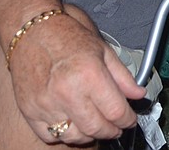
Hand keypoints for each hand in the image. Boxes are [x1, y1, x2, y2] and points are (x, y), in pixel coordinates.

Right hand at [9, 6, 145, 143]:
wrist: (31, 31)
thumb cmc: (67, 36)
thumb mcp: (103, 50)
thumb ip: (123, 76)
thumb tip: (139, 94)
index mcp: (89, 75)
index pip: (116, 111)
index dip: (127, 120)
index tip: (130, 120)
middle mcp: (67, 92)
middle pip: (96, 128)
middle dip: (111, 131)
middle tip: (116, 127)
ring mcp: (46, 104)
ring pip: (73, 136)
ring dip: (89, 135)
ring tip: (95, 125)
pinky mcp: (29, 110)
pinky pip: (49, 135)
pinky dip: (63, 134)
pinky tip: (71, 122)